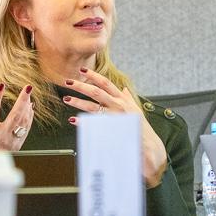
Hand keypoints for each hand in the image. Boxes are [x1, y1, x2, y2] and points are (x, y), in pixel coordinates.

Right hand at [0, 84, 35, 150]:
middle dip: (22, 100)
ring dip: (27, 107)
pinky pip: (26, 128)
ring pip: (23, 121)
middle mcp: (1, 136)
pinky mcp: (18, 144)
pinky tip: (30, 108)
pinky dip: (29, 117)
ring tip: (28, 94)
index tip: (0, 85)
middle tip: (28, 88)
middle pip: (15, 116)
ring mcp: (12, 141)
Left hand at [60, 69, 166, 187]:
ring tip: (67, 99)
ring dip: (78, 102)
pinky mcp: (111, 129)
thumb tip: (124, 89)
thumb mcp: (135, 109)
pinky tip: (74, 120)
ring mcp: (114, 117)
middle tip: (68, 82)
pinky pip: (93, 123)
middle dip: (81, 86)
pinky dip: (83, 122)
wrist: (148, 145)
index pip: (106, 83)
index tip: (82, 70)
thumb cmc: (140, 127)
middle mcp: (118, 105)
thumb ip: (128, 98)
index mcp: (122, 99)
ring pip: (92, 106)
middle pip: (96, 92)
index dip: (94, 75)